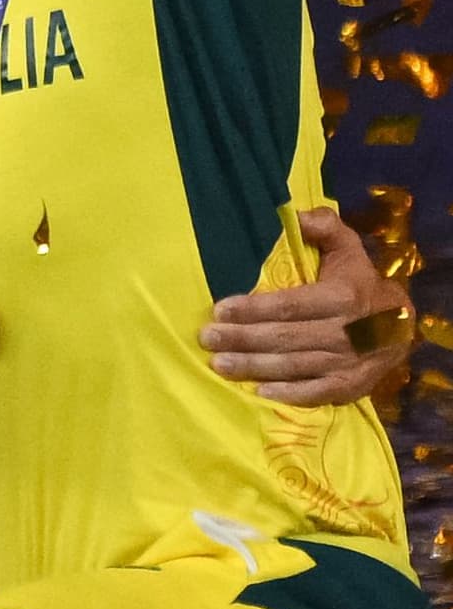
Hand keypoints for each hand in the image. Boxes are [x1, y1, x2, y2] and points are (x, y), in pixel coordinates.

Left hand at [202, 209, 412, 406]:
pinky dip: (290, 394)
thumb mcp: (347, 247)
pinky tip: (260, 393)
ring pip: (296, 366)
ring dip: (256, 367)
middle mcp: (346, 333)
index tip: (219, 309)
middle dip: (243, 338)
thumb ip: (323, 227)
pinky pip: (318, 392)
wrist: (402, 326)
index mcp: (342, 298)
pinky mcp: (353, 386)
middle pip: (286, 338)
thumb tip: (293, 214)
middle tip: (207, 338)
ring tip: (220, 364)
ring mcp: (349, 363)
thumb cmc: (360, 281)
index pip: (290, 305)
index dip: (254, 308)